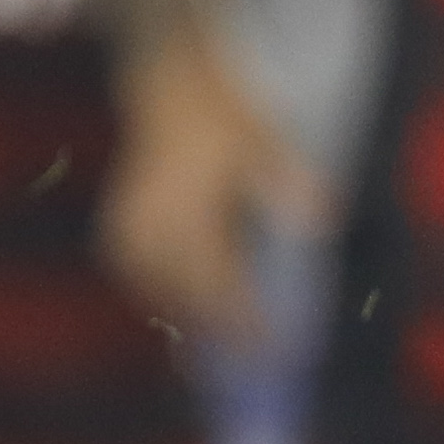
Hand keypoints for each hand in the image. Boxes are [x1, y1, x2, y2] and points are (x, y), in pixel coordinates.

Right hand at [101, 0, 328, 348]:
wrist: (164, 83)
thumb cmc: (218, 108)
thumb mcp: (259, 134)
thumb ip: (288, 178)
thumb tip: (325, 220)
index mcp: (183, 208)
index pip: (220, 282)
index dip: (250, 320)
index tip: (280, 347)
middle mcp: (148, 228)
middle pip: (189, 299)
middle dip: (226, 332)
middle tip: (262, 360)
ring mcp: (127, 232)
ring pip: (163, 297)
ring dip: (197, 322)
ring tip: (232, 350)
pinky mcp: (118, 232)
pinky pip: (143, 283)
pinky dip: (171, 302)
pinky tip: (195, 317)